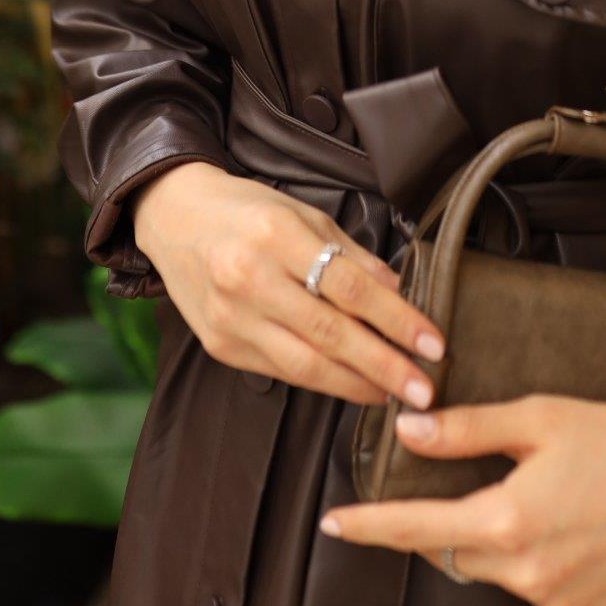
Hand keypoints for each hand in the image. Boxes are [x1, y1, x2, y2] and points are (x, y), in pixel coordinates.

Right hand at [129, 160, 446, 405]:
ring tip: (394, 395)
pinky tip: (350, 386)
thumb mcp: (303, 214)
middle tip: (424, 389)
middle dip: (383, 366)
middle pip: (330, 333)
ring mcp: (232, 319)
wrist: (173, 219)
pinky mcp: (220, 347)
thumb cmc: (246, 210)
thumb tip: (399, 292)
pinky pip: (280, 371)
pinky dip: (320, 381)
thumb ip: (350, 255)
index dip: (396, 319)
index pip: (350, 287)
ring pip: (304, 365)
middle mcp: (250, 280)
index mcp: (277, 236)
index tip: (432, 342)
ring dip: (356, 385)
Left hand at [317, 382, 605, 605]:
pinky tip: (566, 531)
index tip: (335, 520)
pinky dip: (533, 564)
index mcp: (508, 519)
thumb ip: (467, 430)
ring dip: (497, 540)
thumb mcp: (536, 417)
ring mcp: (558, 602)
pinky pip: (535, 596)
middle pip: (456, 550)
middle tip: (489, 480)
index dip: (370, 525)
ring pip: (494, 572)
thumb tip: (409, 431)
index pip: (417, 527)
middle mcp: (528, 571)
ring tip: (546, 497)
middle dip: (455, 519)